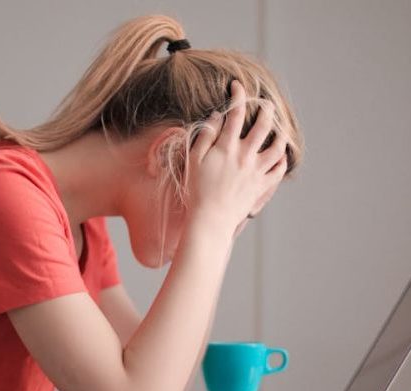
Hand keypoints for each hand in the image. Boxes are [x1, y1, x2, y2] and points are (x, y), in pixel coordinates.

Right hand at [185, 79, 287, 234]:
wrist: (211, 219)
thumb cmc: (197, 191)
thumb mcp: (194, 161)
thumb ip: (206, 136)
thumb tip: (218, 117)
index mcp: (227, 147)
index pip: (236, 113)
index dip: (238, 95)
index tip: (237, 86)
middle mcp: (245, 156)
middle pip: (263, 125)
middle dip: (266, 109)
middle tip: (265, 103)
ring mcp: (256, 171)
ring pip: (277, 146)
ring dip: (280, 133)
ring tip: (279, 128)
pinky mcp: (261, 186)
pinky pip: (279, 170)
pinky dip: (282, 160)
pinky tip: (280, 155)